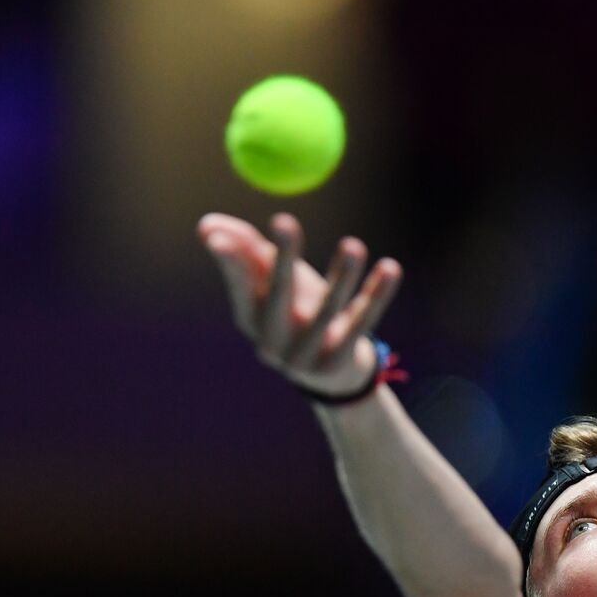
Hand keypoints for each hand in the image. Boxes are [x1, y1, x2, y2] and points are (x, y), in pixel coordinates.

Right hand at [196, 212, 402, 397]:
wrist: (333, 377)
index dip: (231, 261)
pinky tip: (389, 268)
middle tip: (283, 220)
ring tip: (353, 245)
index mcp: (251, 319)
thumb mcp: (274, 286)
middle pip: (278, 297)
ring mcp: (306, 355)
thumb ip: (248, 254)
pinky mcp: (341, 361)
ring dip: (341, 275)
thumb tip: (206, 226)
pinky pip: (361, 322)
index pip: (240, 286)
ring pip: (326, 311)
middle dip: (281, 258)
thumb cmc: (298, 315)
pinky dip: (377, 294)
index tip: (221, 234)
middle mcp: (273, 340)